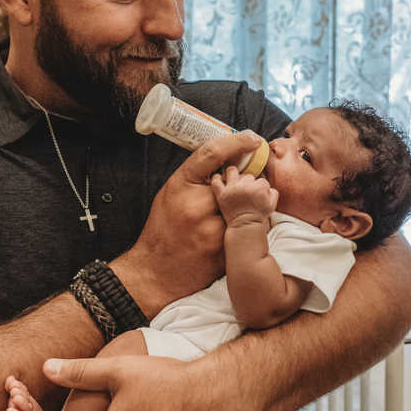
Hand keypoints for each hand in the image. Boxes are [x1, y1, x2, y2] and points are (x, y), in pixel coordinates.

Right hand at [112, 132, 264, 316]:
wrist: (157, 271)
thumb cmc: (164, 228)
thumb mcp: (172, 192)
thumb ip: (197, 177)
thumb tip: (229, 158)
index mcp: (182, 186)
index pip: (213, 152)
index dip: (237, 142)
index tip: (253, 139)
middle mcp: (198, 205)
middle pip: (236, 182)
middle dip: (242, 186)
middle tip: (241, 190)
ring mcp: (213, 229)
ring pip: (245, 207)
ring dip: (245, 208)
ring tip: (229, 216)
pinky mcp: (225, 249)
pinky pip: (247, 230)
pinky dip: (246, 228)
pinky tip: (235, 232)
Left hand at [210, 166, 277, 226]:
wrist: (245, 227)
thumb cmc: (258, 217)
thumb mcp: (272, 205)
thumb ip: (273, 192)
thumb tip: (267, 186)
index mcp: (259, 188)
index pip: (261, 180)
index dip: (260, 187)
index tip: (258, 194)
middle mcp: (245, 186)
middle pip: (248, 176)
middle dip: (248, 182)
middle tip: (247, 192)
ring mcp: (232, 189)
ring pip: (232, 171)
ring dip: (233, 174)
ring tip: (234, 181)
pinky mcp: (221, 194)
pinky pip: (216, 180)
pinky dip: (217, 178)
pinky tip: (220, 180)